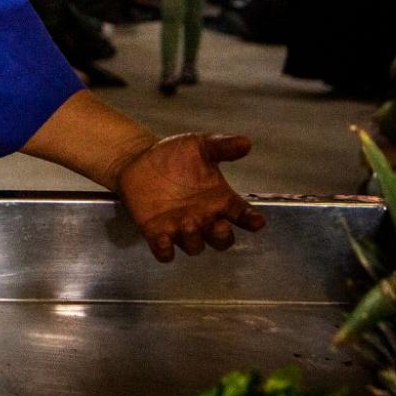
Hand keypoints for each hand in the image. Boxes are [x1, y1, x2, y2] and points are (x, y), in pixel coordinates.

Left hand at [113, 133, 264, 261]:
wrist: (139, 160)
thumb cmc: (175, 155)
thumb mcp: (200, 146)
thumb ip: (222, 147)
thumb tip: (246, 143)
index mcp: (219, 199)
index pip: (242, 214)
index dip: (251, 220)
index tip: (257, 222)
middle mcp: (204, 218)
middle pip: (221, 239)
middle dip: (222, 237)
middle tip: (219, 225)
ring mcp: (180, 228)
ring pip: (195, 246)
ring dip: (193, 239)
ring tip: (188, 223)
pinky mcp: (157, 233)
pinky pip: (165, 252)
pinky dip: (165, 251)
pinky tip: (163, 240)